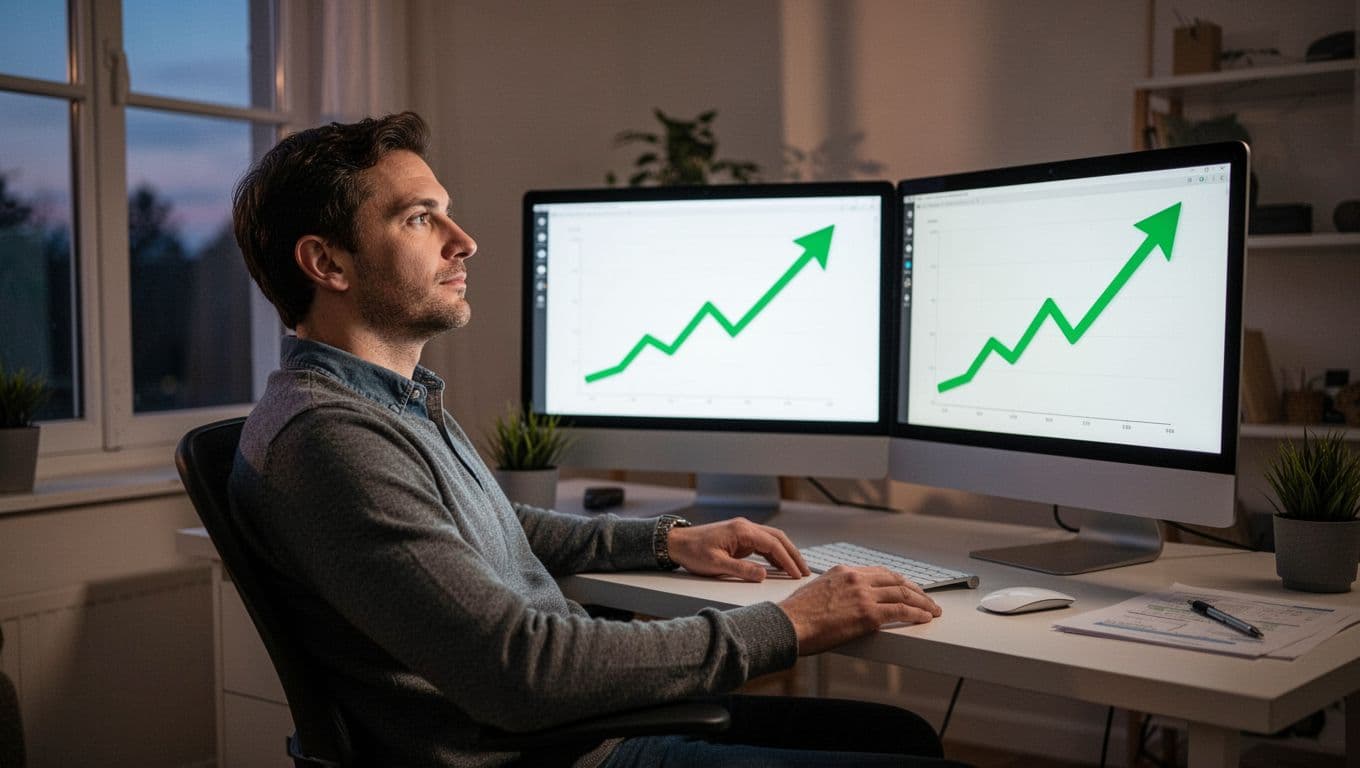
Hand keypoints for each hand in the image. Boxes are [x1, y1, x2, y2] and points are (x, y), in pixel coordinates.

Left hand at [666, 517, 810, 581]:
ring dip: (785, 555)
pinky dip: (774, 555)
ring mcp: (743, 532)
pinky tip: (780, 567)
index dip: (787, 560)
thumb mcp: (716, 565)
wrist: (677, 543)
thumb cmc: (693, 552)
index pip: (773, 544)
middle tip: (805, 572)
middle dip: (793, 555)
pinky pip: (763, 545)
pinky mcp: (740, 538)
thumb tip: (763, 575)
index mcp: (742, 531)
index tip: (797, 574)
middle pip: (778, 539)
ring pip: (772, 540)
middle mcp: (745, 527)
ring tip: (797, 571)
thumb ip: (741, 570)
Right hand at [778, 566, 940, 654]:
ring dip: (923, 602)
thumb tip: (844, 601)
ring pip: (903, 594)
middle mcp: (856, 578)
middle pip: (896, 580)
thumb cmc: (797, 614)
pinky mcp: (868, 614)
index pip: (879, 572)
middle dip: (915, 590)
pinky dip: (917, 613)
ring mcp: (863, 595)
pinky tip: (925, 617)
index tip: (908, 587)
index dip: (898, 580)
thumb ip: (835, 590)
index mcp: (843, 570)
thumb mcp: (816, 590)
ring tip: (933, 609)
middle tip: (927, 598)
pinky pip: (901, 611)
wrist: (789, 624)